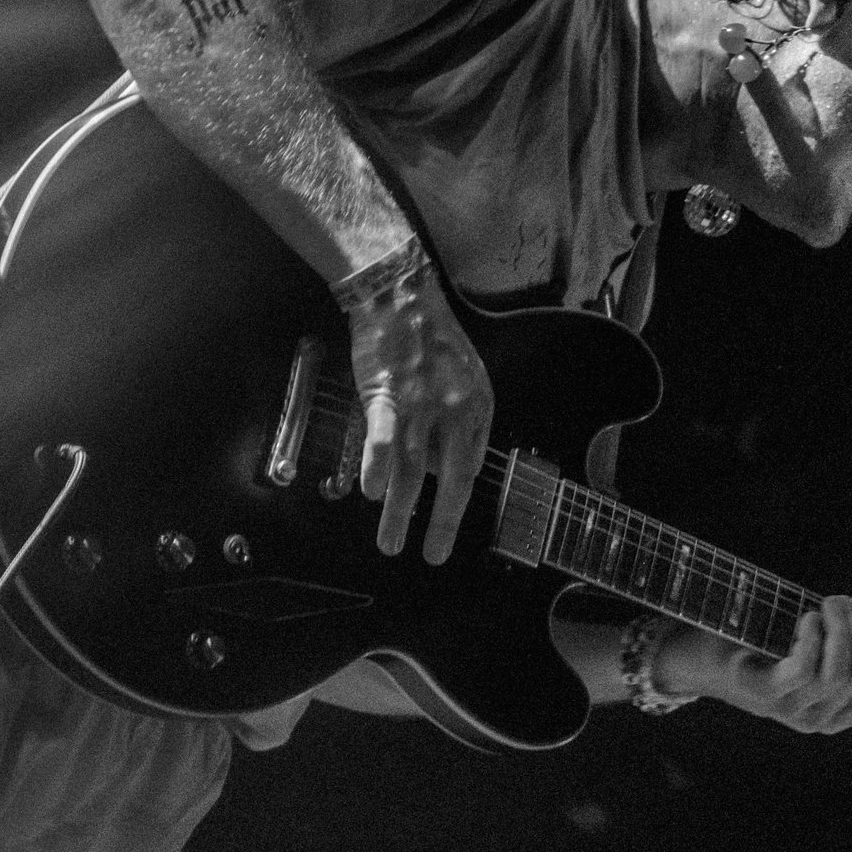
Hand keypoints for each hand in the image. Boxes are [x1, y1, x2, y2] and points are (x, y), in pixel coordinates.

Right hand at [345, 255, 493, 563]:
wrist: (400, 296)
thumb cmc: (428, 337)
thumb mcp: (464, 378)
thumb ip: (459, 422)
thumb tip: (445, 464)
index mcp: (480, 409)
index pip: (472, 466)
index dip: (456, 498)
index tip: (444, 524)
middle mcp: (458, 412)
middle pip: (453, 482)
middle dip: (441, 524)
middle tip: (432, 555)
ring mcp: (424, 405)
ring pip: (414, 472)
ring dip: (400, 514)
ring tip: (391, 543)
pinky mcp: (388, 395)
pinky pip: (383, 440)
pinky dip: (377, 468)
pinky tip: (371, 494)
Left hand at [664, 576, 851, 732]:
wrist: (700, 654)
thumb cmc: (761, 641)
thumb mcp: (818, 628)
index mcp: (834, 710)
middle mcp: (815, 718)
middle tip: (840, 602)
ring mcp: (789, 710)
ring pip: (838, 674)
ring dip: (838, 630)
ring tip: (825, 605)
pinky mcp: (765, 694)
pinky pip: (805, 670)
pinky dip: (812, 639)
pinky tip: (805, 619)